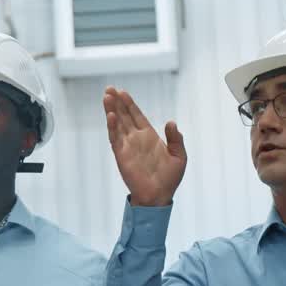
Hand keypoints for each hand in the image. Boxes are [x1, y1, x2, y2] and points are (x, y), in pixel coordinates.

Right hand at [103, 86, 185, 206]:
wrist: (159, 196)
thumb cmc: (169, 179)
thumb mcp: (179, 156)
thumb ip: (176, 139)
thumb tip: (171, 122)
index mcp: (149, 137)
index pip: (137, 116)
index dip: (129, 104)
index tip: (122, 92)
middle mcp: (136, 139)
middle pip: (124, 116)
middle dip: (117, 102)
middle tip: (109, 89)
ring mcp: (128, 146)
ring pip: (117, 124)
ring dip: (111, 110)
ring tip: (106, 96)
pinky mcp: (122, 155)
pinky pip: (115, 138)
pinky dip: (112, 127)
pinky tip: (110, 116)